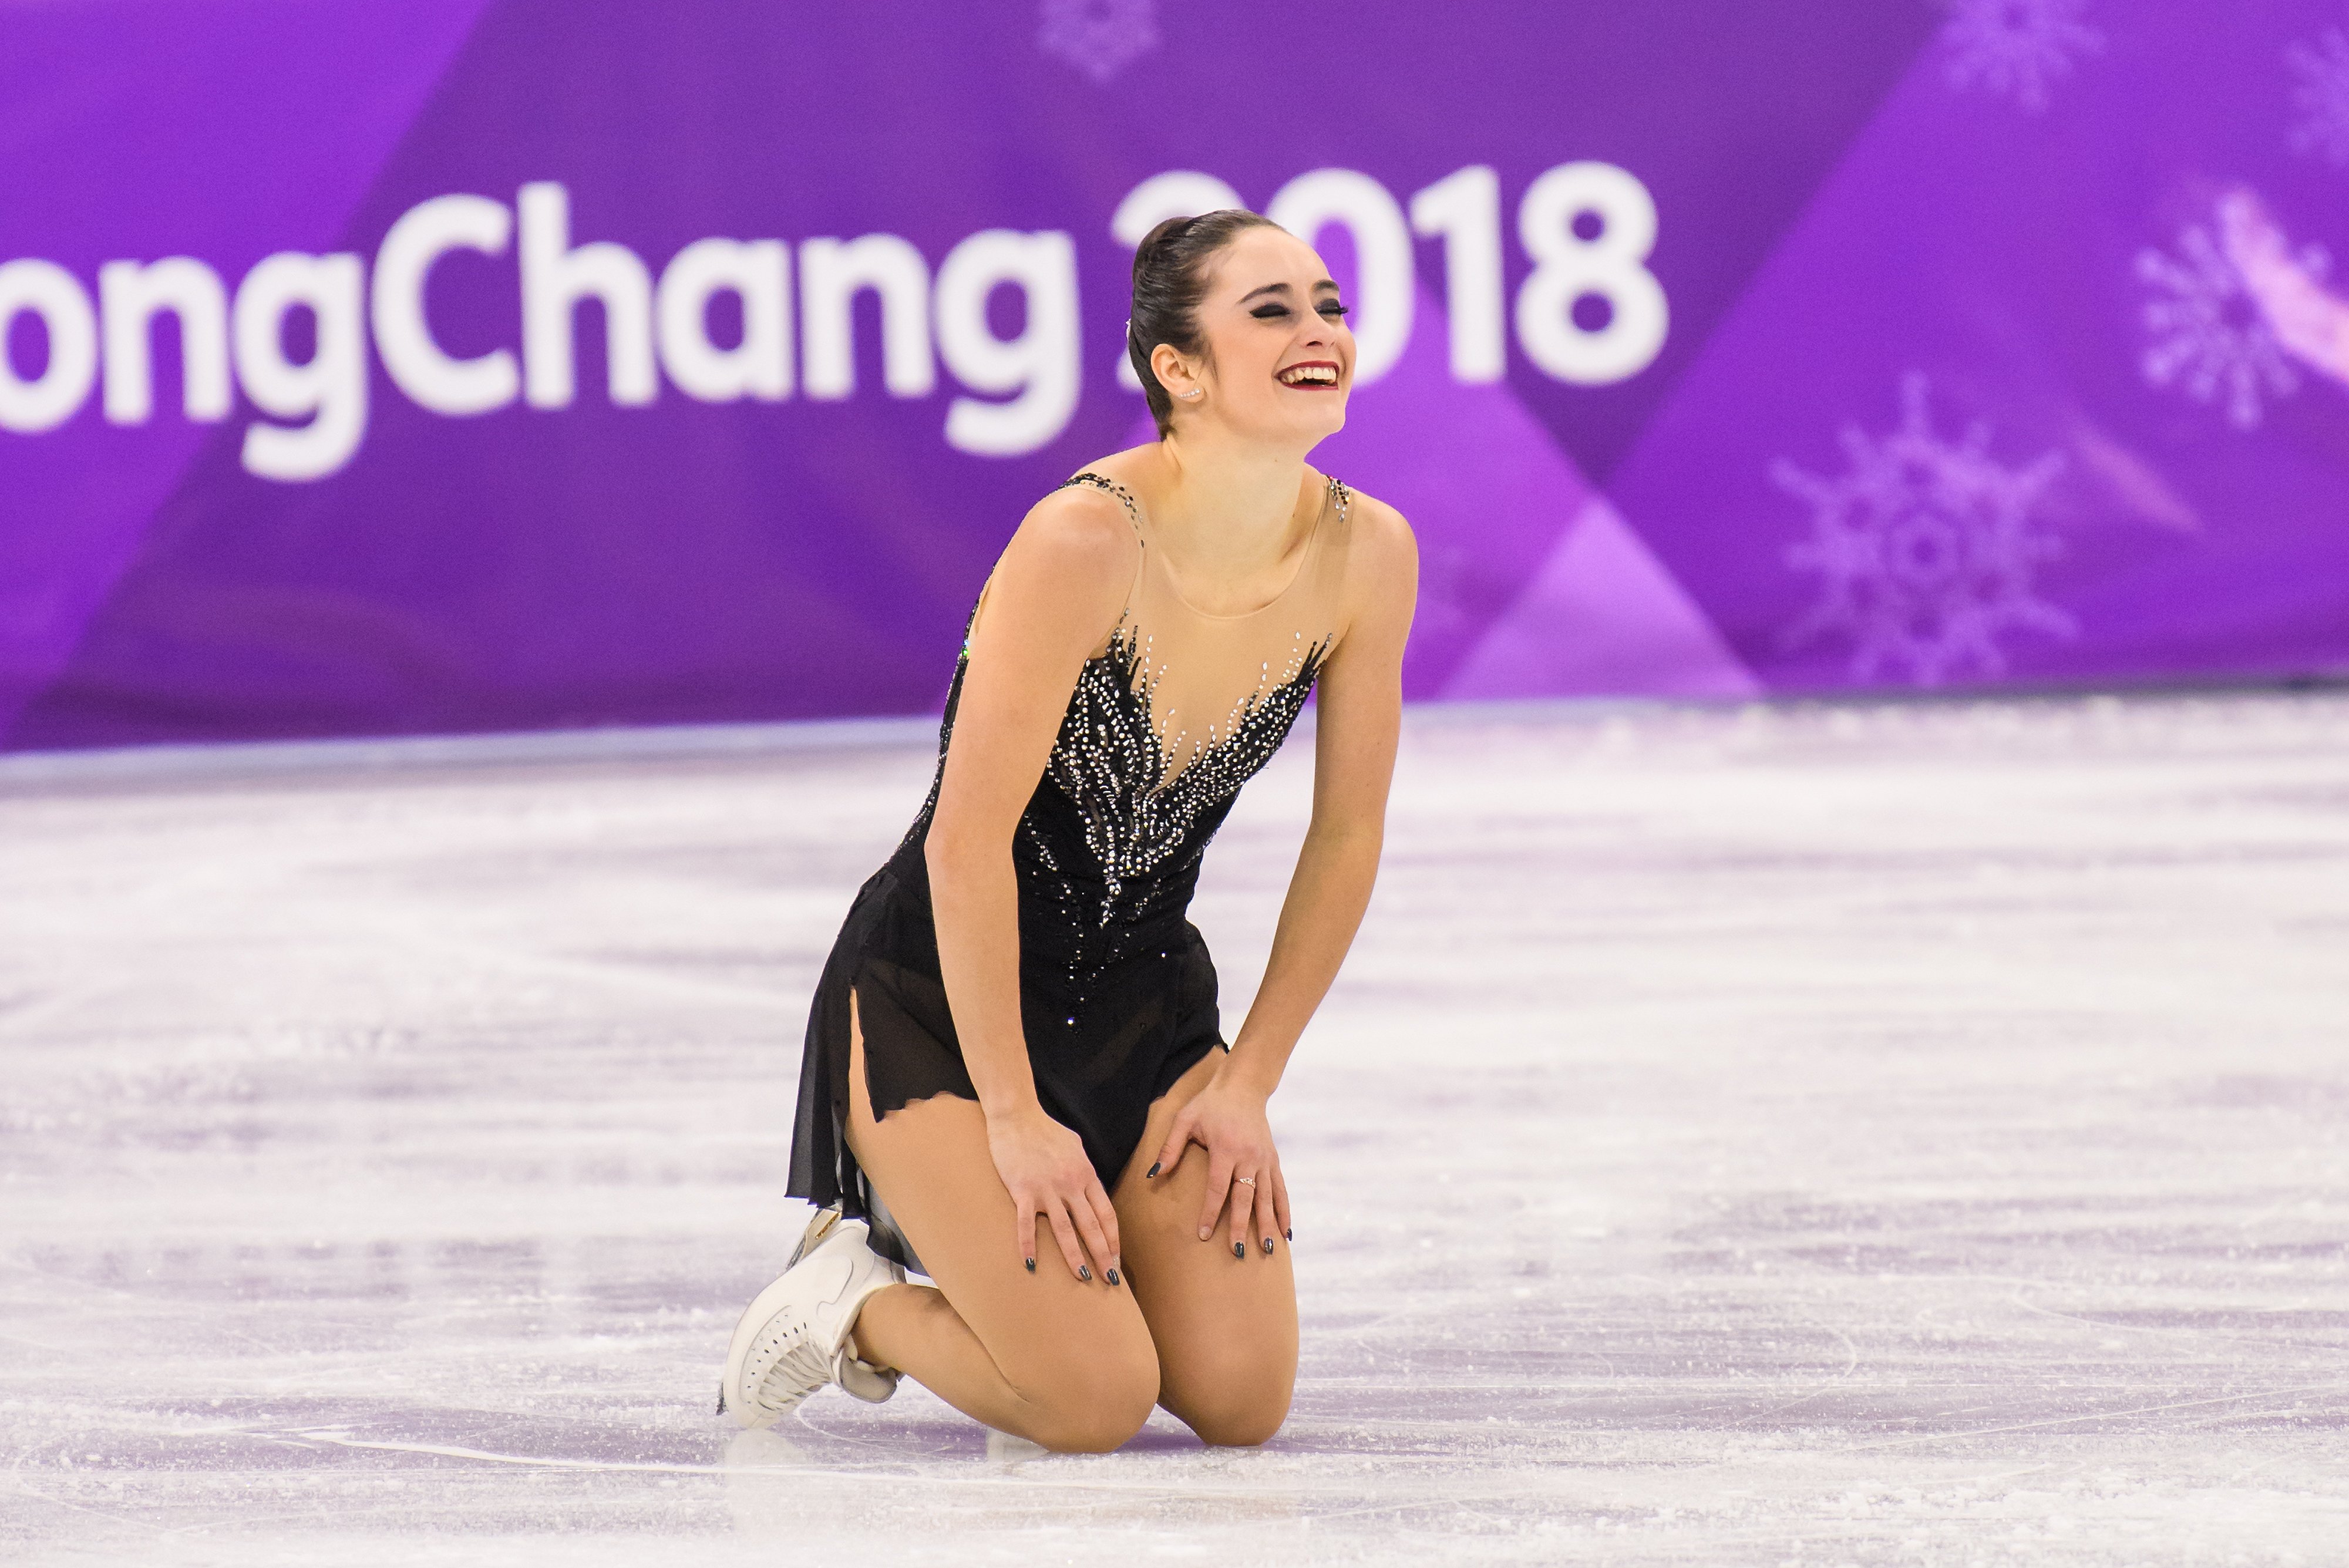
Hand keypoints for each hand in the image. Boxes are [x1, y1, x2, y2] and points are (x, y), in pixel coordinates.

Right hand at [986, 1103, 1120, 1283]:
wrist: (1017, 1116)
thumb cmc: (1046, 1130)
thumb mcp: (1075, 1147)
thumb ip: (1084, 1170)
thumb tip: (1089, 1187)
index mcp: (1086, 1175)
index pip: (1106, 1213)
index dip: (1113, 1239)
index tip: (1116, 1259)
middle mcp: (1071, 1184)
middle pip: (1091, 1226)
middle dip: (1103, 1255)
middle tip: (1110, 1280)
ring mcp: (1047, 1189)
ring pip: (1065, 1230)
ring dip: (1075, 1256)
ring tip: (1084, 1278)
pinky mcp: (1023, 1190)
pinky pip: (1027, 1224)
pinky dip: (1029, 1246)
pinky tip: (1031, 1266)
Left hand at [1146, 1066, 1291, 1255]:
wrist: (1243, 1087)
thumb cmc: (1209, 1104)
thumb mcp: (1185, 1119)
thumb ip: (1170, 1147)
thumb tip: (1153, 1175)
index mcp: (1226, 1148)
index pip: (1218, 1187)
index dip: (1211, 1212)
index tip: (1204, 1235)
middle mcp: (1249, 1156)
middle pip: (1246, 1197)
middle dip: (1242, 1226)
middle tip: (1238, 1252)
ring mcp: (1264, 1159)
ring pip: (1268, 1197)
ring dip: (1268, 1224)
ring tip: (1268, 1250)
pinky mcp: (1273, 1160)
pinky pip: (1281, 1189)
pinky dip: (1284, 1211)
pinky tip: (1285, 1232)